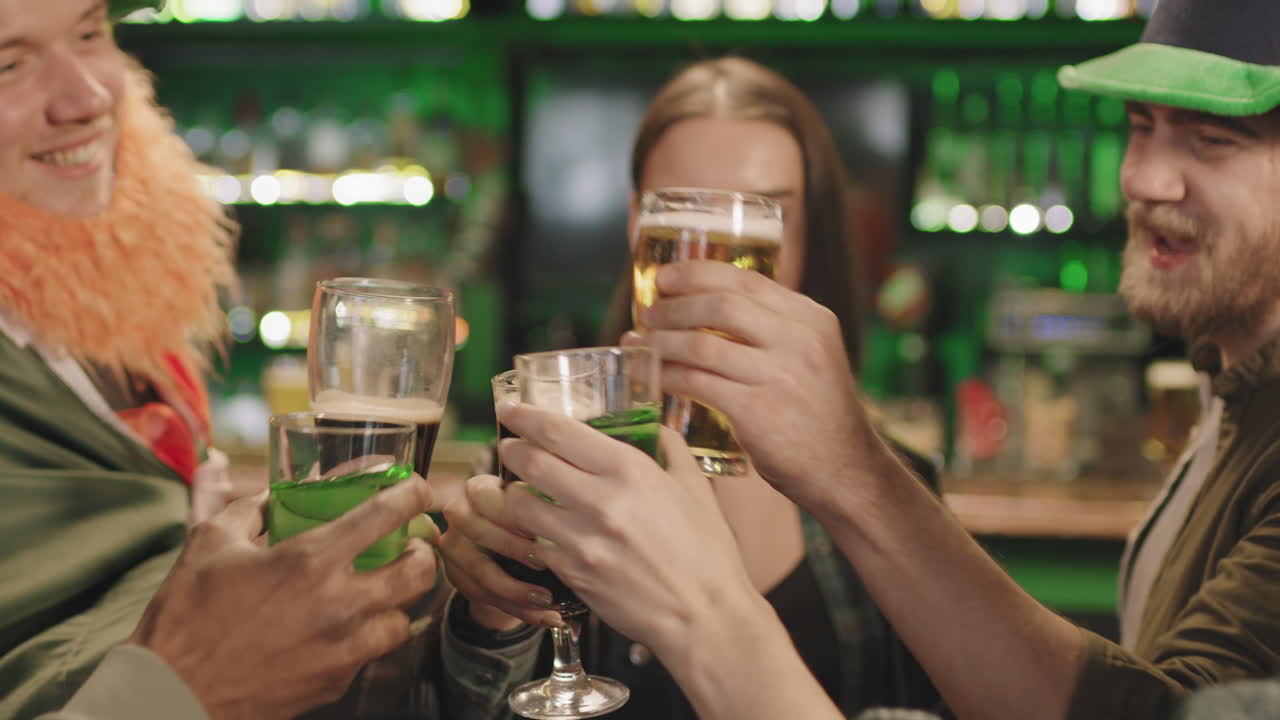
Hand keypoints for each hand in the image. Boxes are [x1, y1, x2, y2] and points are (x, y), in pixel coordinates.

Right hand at [128, 476, 438, 719]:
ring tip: (386, 589)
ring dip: (402, 600)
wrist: (170, 694)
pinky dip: (370, 636)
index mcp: (311, 560)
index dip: (415, 494)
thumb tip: (272, 491)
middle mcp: (339, 604)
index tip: (419, 491)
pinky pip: (373, 654)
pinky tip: (350, 627)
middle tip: (410, 546)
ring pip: (406, 620)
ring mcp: (342, 649)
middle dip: (425, 552)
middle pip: (420, 572)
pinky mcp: (335, 683)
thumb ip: (250, 507)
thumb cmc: (186, 616)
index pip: (387, 514)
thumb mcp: (210, 543)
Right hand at [439, 474, 563, 629]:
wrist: (514, 556)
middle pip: (478, 531)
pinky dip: (519, 610)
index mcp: (481, 490)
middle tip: (546, 564)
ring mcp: (454, 547)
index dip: (511, 512)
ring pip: (480, 572)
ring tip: (550, 602)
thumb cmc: (533, 525)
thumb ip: (547, 509)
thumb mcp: (540, 510)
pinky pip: (485, 597)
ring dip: (518, 591)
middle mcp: (460, 514)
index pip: (484, 494)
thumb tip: (572, 516)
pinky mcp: (456, 577)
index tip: (541, 527)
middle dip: (514, 550)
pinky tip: (546, 616)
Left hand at [497, 401, 758, 657]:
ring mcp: (582, 540)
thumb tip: (652, 427)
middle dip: (512, 449)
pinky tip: (544, 531)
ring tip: (523, 490)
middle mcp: (600, 501)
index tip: (512, 409)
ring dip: (516, 493)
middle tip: (509, 445)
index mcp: (630, 471)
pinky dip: (534, 533)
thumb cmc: (706, 552)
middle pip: (530, 463)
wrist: (703, 615)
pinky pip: (536, 544)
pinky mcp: (572, 573)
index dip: (526, 416)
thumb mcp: (695, 487)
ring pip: (521, 506)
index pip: (559, 432)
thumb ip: (670, 448)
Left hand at [626, 260, 887, 508]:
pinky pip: (698, 383)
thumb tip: (709, 306)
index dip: (698, 273)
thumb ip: (774, 331)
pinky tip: (655, 378)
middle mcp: (800, 340)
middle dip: (674, 306)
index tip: (666, 276)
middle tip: (648, 313)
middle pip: (721, 304)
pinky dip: (669, 376)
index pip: (746, 280)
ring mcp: (781, 375)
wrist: (846, 471)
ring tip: (640, 344)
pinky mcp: (759, 411)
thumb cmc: (817, 415)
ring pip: (702, 343)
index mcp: (811, 319)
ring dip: (662, 341)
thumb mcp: (811, 357)